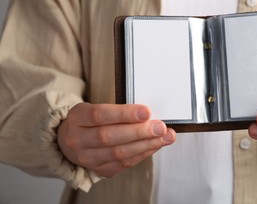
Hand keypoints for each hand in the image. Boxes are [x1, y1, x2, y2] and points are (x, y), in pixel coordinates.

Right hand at [57, 103, 175, 176]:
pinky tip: (155, 145)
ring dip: (146, 145)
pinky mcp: (99, 170)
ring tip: (165, 137)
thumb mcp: (95, 107)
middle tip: (160, 127)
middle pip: (109, 137)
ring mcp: (87, 158)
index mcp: (77, 118)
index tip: (146, 112)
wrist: (70, 141)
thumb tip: (148, 114)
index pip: (100, 115)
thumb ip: (118, 110)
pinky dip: (142, 154)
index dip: (124, 114)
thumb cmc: (89, 121)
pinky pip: (124, 164)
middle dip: (139, 132)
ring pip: (118, 153)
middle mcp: (78, 140)